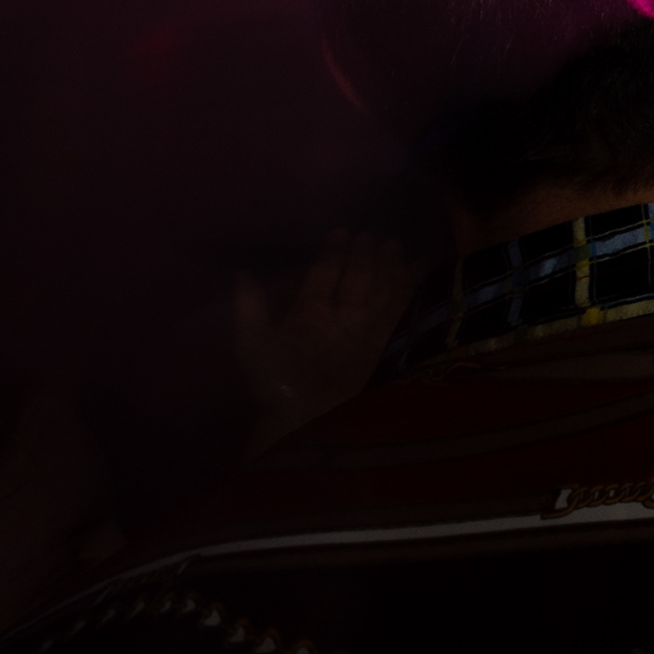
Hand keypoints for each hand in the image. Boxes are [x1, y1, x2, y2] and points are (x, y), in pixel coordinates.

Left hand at [233, 228, 415, 450]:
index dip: (330, 255)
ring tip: (394, 244)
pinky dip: (405, 290)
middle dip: (362, 258)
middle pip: (353, 280)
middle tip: (371, 235)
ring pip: (377, 291)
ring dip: (386, 269)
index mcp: (305, 315)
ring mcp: (361, 331)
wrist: (308, 422)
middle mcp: (336, 319)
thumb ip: (250, 307)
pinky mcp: (382, 344)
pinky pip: (396, 311)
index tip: (341, 232)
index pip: (321, 277)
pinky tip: (412, 270)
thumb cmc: (278, 384)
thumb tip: (242, 271)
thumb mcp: (254, 343)